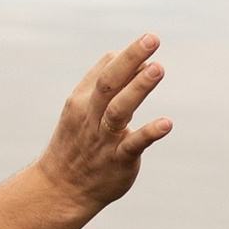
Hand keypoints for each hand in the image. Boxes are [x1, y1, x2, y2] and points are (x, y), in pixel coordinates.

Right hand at [38, 35, 172, 214]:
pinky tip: (166, 123)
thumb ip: (101, 83)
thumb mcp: (82, 110)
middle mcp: (91, 117)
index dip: (127, 56)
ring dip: (137, 88)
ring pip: (119, 110)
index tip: (149, 41)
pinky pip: (132, 145)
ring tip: (157, 68)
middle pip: (109, 83)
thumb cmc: (78, 144)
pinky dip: (148, 133)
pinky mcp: (117, 160)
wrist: (61, 189)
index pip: (105, 72)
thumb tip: (123, 55)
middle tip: (153, 39)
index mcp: (82, 101)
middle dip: (130, 59)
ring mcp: (104, 139)